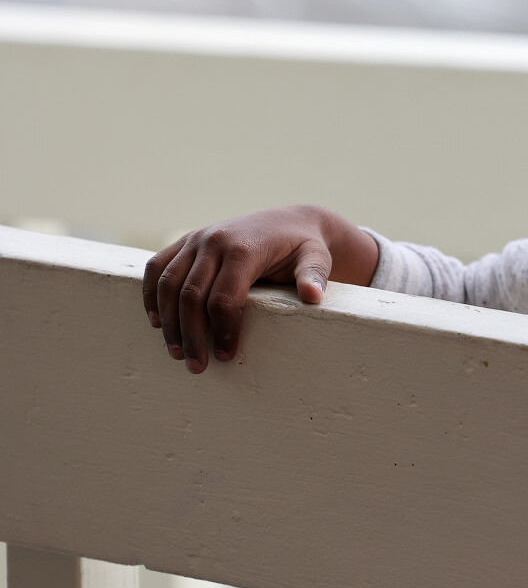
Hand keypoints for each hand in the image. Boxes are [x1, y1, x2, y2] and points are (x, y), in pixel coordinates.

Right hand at [141, 205, 378, 373]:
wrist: (289, 221)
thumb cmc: (303, 246)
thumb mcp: (316, 258)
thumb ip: (313, 275)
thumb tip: (313, 296)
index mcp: (244, 248)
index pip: (223, 297)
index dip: (222, 330)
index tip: (225, 356)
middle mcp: (214, 240)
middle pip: (190, 295)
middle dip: (191, 335)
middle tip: (196, 366)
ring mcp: (196, 239)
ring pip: (168, 284)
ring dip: (168, 322)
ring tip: (177, 353)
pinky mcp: (186, 241)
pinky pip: (157, 267)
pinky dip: (151, 295)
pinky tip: (157, 322)